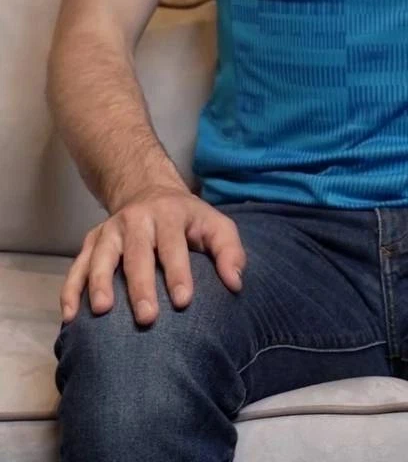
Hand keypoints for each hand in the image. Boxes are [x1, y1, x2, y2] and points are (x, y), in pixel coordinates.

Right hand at [59, 185, 246, 326]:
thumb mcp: (215, 224)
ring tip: (102, 311)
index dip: (178, 272)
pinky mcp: (91, 241)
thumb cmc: (188, 220)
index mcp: (169, 215)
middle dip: (141, 285)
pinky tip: (71, 315)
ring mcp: (110, 230)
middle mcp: (136, 220)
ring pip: (101, 256)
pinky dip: (71, 289)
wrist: (149, 191)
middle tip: (147, 317)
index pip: (174, 245)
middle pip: (137, 253)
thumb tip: (235, 283)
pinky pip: (77, 266)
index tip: (184, 301)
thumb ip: (229, 251)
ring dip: (100, 283)